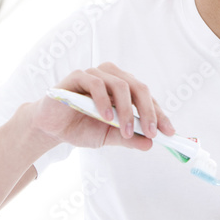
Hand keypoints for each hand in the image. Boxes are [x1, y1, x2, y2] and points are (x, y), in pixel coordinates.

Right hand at [30, 62, 174, 149]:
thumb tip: (150, 144)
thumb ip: (128, 139)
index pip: (147, 98)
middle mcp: (113, 77)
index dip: (160, 114)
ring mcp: (96, 75)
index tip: (169, 133)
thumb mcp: (108, 137)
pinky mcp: (77, 76)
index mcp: (124, 89)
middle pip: (139, 88)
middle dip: (149, 111)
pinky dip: (104, 101)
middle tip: (151, 132)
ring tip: (126, 132)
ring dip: (126, 111)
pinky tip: (106, 118)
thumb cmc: (81, 128)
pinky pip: (95, 84)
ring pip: (120, 85)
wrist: (50, 128)